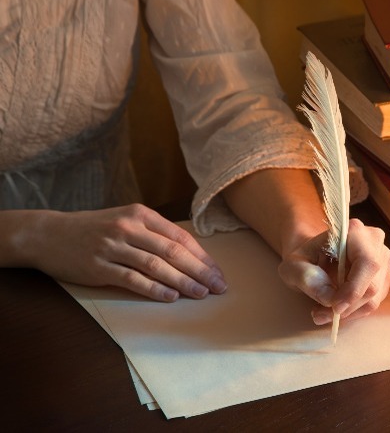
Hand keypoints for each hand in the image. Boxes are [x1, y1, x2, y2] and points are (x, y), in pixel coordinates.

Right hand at [27, 204, 226, 301]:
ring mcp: (113, 247)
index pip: (180, 237)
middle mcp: (129, 227)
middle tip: (218, 286)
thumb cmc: (93, 229)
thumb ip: (153, 233)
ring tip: (201, 294)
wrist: (47, 234)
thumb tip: (189, 255)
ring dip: (183, 282)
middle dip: (200, 271)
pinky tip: (171, 297)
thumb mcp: (125, 220)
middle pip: (174, 252)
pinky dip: (154, 289)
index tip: (217, 272)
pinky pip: (133, 280)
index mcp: (140, 214)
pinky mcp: (98, 267)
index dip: (202, 256)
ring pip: (157, 266)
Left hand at [278, 218, 389, 323]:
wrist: (315, 255)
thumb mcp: (293, 266)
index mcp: (355, 232)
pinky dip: (353, 311)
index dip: (354, 289)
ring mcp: (383, 261)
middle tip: (320, 314)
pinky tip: (335, 308)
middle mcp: (375, 243)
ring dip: (348, 312)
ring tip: (322, 312)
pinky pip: (373, 302)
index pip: (367, 263)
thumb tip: (330, 299)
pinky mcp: (383, 278)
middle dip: (347, 306)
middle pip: (372, 285)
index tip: (334, 307)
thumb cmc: (305, 257)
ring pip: (374, 298)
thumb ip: (307, 279)